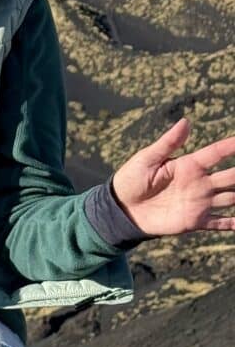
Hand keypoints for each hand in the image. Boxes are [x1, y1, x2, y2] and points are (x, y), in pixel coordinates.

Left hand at [111, 117, 234, 236]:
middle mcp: (200, 183)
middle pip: (232, 176)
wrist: (122, 209)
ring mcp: (200, 202)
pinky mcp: (195, 221)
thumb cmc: (132, 179)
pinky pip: (220, 223)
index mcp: (189, 165)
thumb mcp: (147, 159)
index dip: (232, 146)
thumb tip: (186, 122)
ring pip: (232, 198)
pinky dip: (233, 224)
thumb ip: (168, 143)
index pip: (216, 153)